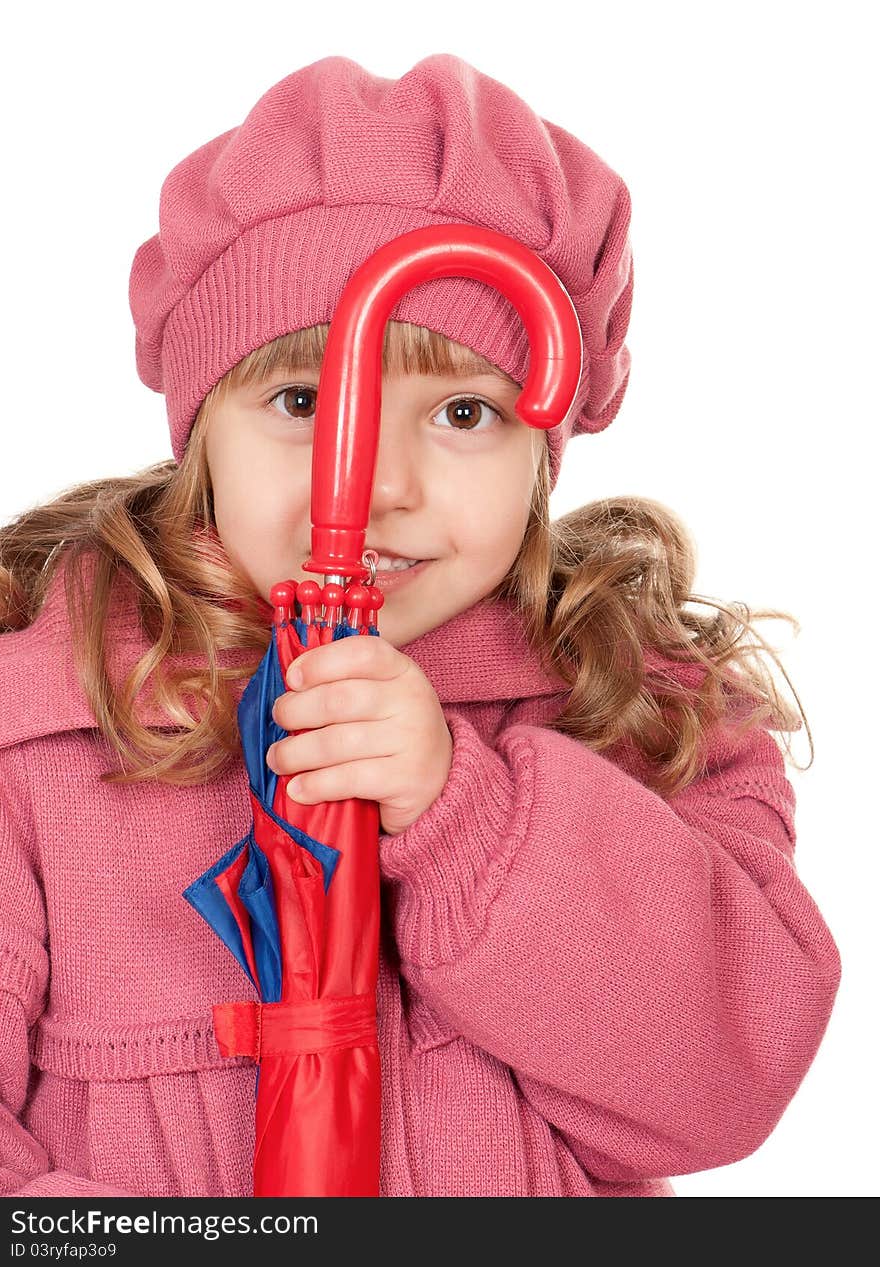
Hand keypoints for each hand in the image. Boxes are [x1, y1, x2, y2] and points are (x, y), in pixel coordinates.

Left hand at [266, 634, 452, 836]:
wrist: (438, 780)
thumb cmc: (391, 731)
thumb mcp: (380, 695)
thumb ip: (342, 682)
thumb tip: (286, 682)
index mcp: (402, 671)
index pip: (362, 653)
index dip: (320, 662)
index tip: (292, 679)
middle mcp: (412, 701)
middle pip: (339, 700)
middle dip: (296, 711)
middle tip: (280, 720)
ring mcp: (412, 741)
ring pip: (337, 743)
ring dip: (295, 753)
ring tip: (278, 759)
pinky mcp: (406, 780)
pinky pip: (348, 779)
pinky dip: (315, 785)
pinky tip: (298, 788)